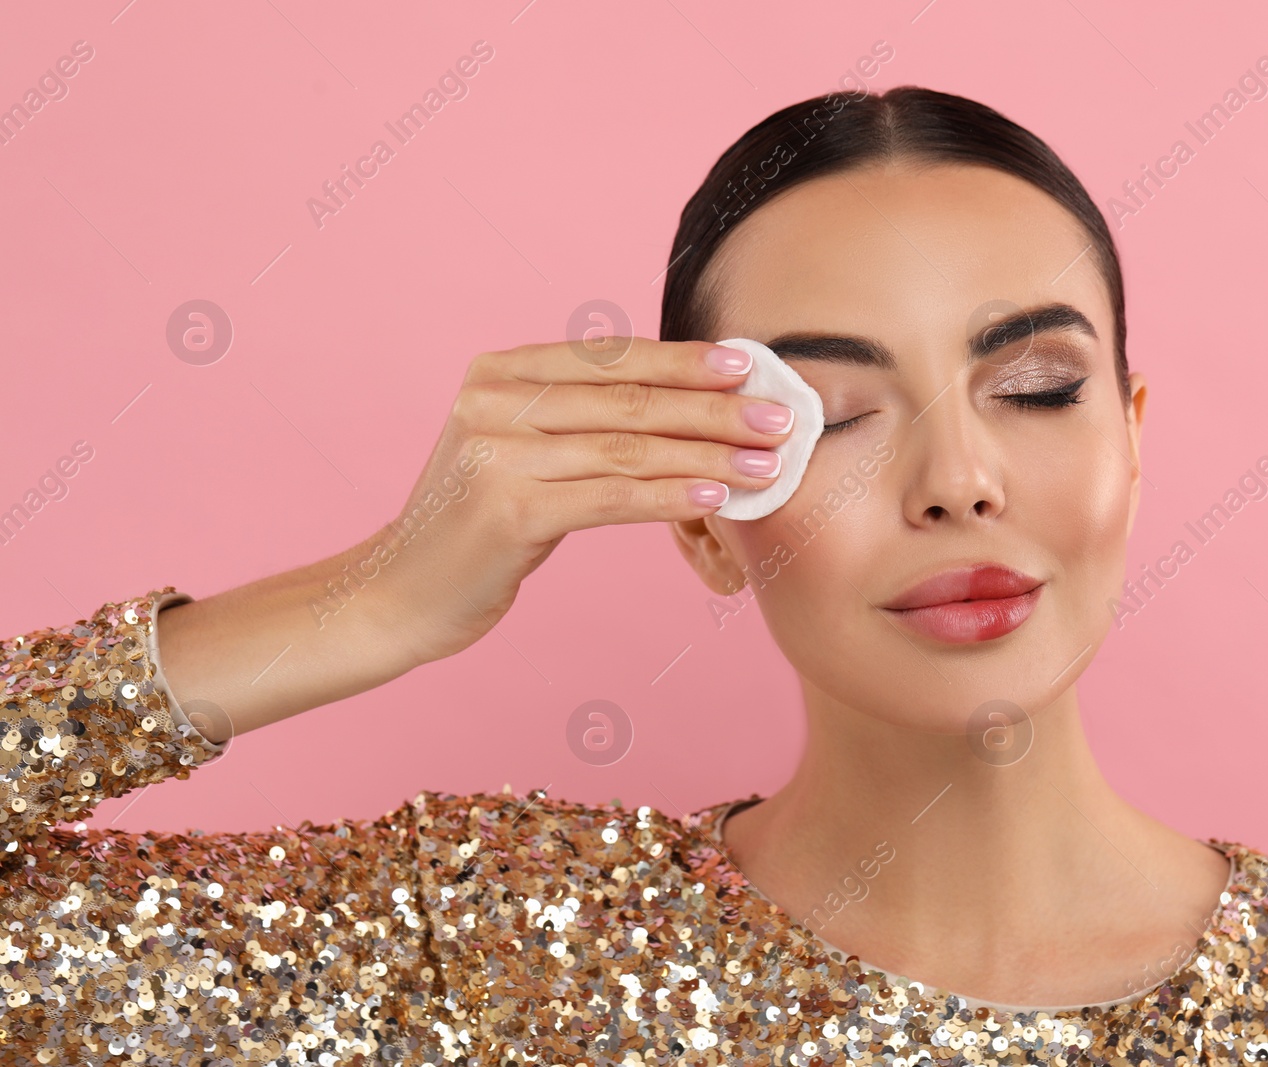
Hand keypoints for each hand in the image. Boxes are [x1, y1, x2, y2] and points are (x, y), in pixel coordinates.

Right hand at [371, 337, 793, 665]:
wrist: (399, 593)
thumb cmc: (478, 524)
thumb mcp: (518, 451)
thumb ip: (577, 418)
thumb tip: (689, 402)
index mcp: (499, 372)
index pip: (612, 358)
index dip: (686, 361)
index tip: (750, 367)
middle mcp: (493, 401)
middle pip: (629, 399)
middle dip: (716, 409)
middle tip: (782, 418)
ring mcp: (496, 454)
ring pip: (629, 447)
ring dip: (710, 456)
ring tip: (768, 464)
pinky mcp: (508, 511)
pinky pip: (612, 497)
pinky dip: (671, 495)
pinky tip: (718, 496)